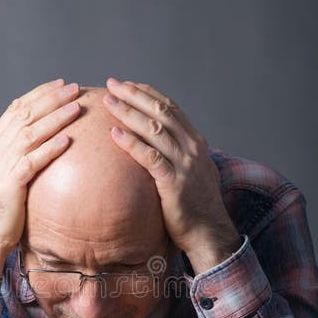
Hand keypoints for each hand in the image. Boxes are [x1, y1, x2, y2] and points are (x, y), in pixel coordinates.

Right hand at [0, 78, 80, 289]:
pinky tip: (67, 140)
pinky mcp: (9, 185)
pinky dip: (50, 148)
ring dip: (55, 118)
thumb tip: (48, 143)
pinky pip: (32, 161)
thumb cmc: (2, 208)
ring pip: (30, 133)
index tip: (61, 84)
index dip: (39, 94)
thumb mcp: (8, 175)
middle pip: (24, 114)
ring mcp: (0, 166)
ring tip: (76, 107)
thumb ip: (21, 156)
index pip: (16, 108)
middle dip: (51, 99)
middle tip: (74, 88)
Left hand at [103, 78, 241, 273]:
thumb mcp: (191, 174)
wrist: (210, 234)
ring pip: (154, 129)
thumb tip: (158, 149)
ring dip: (129, 112)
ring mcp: (185, 164)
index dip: (148, 95)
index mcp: (196, 143)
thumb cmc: (196, 208)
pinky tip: (114, 133)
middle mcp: (192, 148)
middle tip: (112, 84)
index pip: (171, 109)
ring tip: (108, 101)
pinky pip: (149, 156)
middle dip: (134, 95)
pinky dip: (131, 142)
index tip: (128, 85)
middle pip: (161, 112)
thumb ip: (177, 158)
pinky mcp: (173, 182)